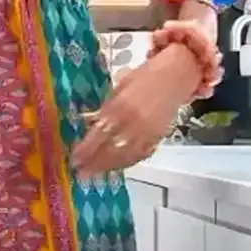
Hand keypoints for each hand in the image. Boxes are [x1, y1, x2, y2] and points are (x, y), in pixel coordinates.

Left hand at [72, 60, 176, 178]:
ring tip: (94, 174)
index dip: (86, 149)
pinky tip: (115, 167)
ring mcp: (147, 132)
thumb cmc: (144, 77)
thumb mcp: (119, 88)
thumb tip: (85, 122)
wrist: (176, 76)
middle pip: (111, 149)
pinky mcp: (158, 138)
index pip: (99, 133)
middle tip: (80, 173)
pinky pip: (140, 155)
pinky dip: (126, 163)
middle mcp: (134, 122)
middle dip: (94, 163)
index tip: (74, 159)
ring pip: (125, 156)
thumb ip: (104, 108)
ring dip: (108, 167)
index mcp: (121, 106)